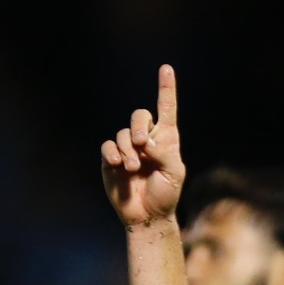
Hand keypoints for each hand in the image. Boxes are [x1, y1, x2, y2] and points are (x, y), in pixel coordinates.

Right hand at [101, 65, 185, 227]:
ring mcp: (127, 149)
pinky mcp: (111, 161)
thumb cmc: (166, 194)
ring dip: (128, 150)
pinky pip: (108, 147)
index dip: (166, 88)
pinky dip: (113, 153)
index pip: (166, 109)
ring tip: (134, 168)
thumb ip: (165, 153)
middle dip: (139, 126)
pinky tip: (119, 164)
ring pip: (123, 134)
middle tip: (142, 144)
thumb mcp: (175, 174)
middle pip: (139, 116)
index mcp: (166, 139)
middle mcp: (146, 140)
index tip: (166, 69)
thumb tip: (145, 141)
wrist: (147, 216)